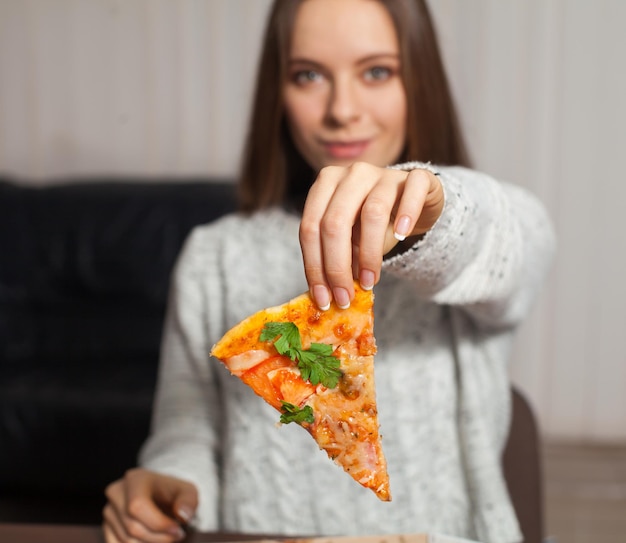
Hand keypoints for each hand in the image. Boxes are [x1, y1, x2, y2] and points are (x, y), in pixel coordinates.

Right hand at [103, 468, 197, 542]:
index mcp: (136, 479)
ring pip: (126, 540)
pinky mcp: (106, 527)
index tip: (178, 531)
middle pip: (132, 527)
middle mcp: (116, 492)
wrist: (161, 495)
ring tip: (167, 537)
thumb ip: (189, 501)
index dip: (158, 524)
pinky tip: (153, 542)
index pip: (138, 506)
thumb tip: (182, 515)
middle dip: (158, 538)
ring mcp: (108, 511)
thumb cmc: (175, 494)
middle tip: (177, 536)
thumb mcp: (188, 491)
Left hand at [299, 162, 443, 309]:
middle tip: (345, 297)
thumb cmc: (376, 223)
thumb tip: (326, 295)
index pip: (310, 227)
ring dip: (369, 254)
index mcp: (326, 184)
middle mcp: (352, 174)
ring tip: (370, 282)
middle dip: (337, 266)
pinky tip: (402, 236)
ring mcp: (385, 173)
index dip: (314, 266)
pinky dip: (407, 214)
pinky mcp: (418, 176)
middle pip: (335, 222)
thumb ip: (337, 257)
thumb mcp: (351, 240)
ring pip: (372, 212)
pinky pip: (412, 192)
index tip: (324, 299)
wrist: (416, 202)